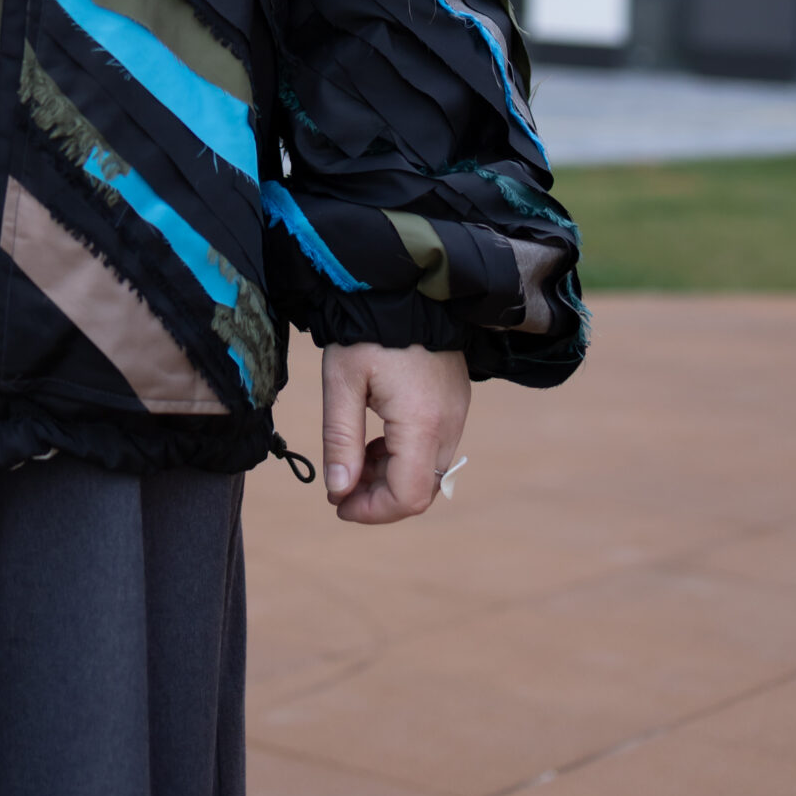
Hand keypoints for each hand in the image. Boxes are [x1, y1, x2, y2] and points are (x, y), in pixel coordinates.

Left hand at [320, 341, 470, 524]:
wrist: (402, 285)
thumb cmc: (365, 330)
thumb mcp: (341, 382)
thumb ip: (340, 439)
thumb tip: (338, 490)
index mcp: (422, 422)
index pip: (408, 496)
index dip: (372, 511)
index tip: (337, 502)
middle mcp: (449, 424)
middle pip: (421, 489)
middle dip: (379, 497)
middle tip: (340, 486)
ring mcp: (457, 412)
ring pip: (429, 471)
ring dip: (391, 476)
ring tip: (352, 458)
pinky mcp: (456, 402)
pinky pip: (435, 447)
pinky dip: (405, 455)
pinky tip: (375, 439)